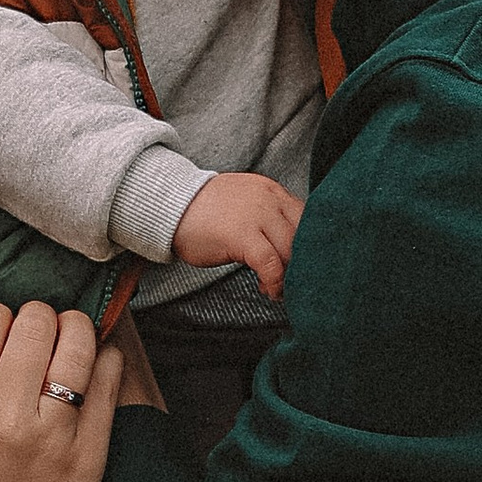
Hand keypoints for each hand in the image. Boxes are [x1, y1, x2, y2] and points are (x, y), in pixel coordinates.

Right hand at [0, 301, 120, 481]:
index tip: (1, 335)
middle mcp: (3, 413)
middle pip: (36, 324)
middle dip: (38, 320)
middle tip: (38, 337)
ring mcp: (51, 434)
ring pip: (79, 345)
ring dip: (76, 331)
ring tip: (71, 340)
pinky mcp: (88, 454)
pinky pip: (108, 383)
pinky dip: (105, 362)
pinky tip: (96, 364)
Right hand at [170, 170, 303, 298]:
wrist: (171, 205)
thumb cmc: (205, 211)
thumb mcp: (246, 204)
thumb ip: (269, 217)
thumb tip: (290, 248)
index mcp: (273, 191)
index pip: (308, 219)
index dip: (310, 246)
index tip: (302, 265)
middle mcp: (270, 200)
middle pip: (304, 237)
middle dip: (303, 264)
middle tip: (293, 282)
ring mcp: (258, 216)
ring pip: (291, 251)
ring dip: (290, 276)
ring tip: (279, 289)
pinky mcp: (243, 236)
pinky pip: (271, 265)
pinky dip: (275, 283)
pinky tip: (269, 290)